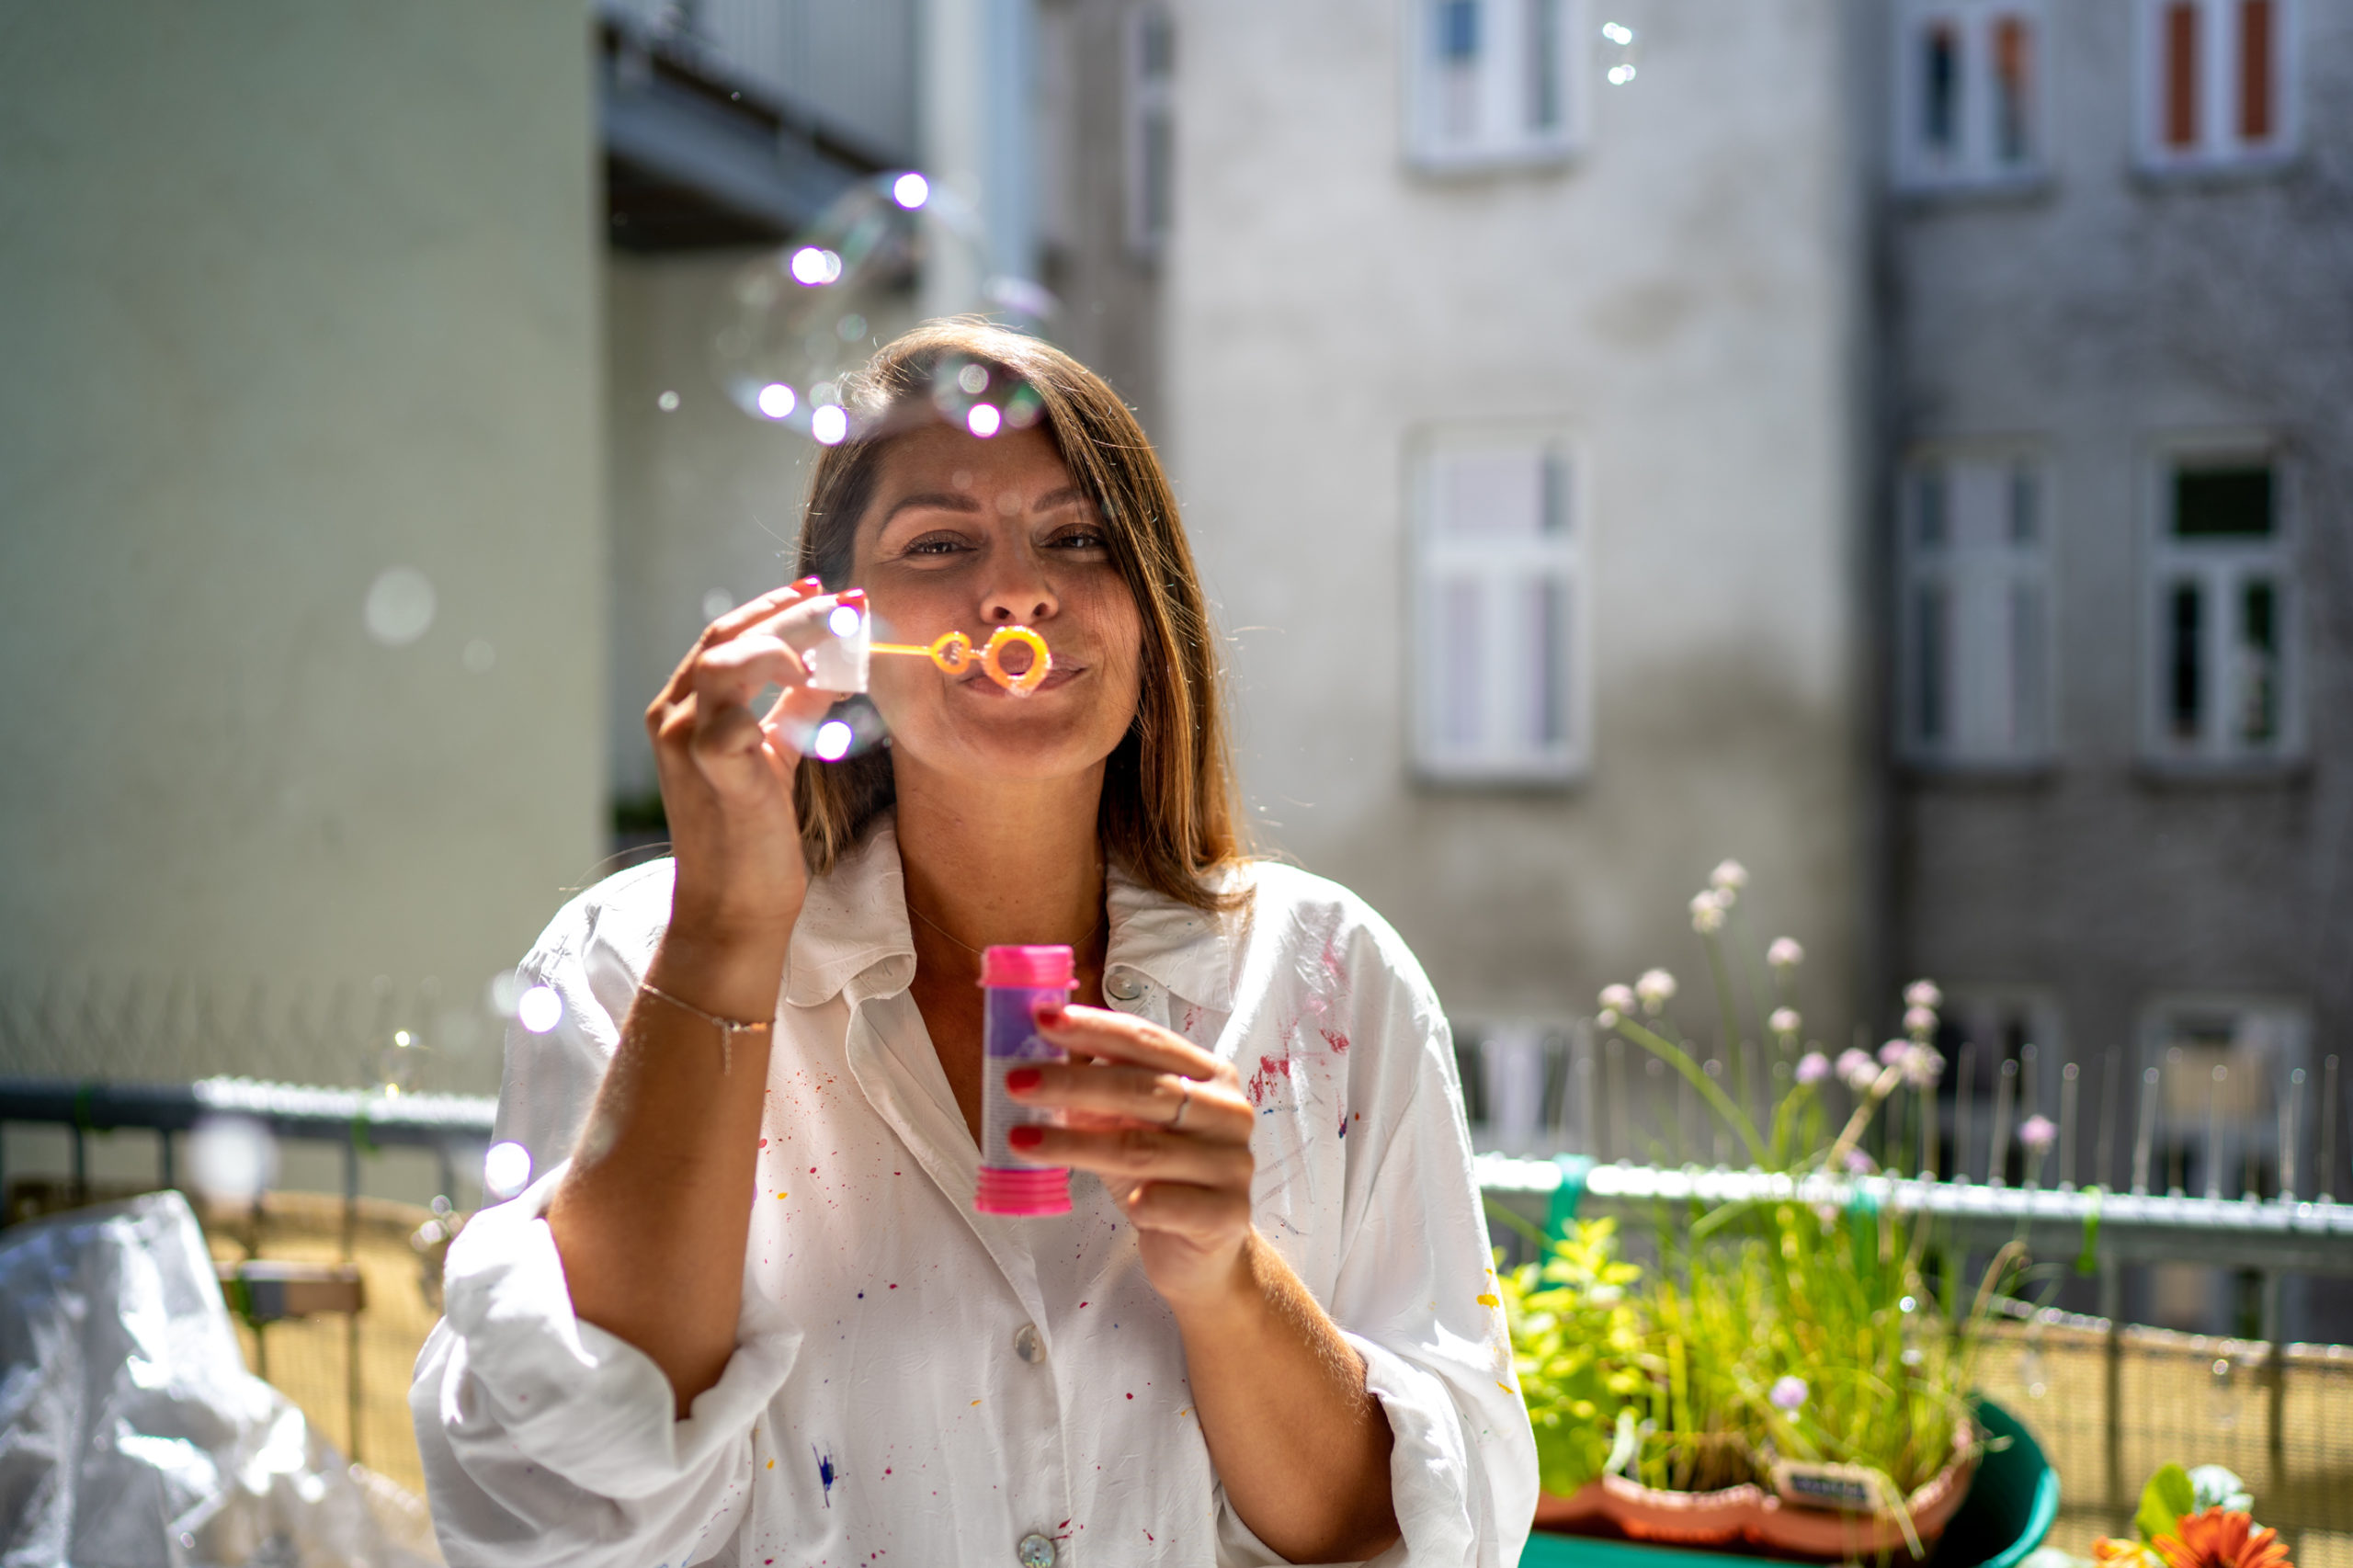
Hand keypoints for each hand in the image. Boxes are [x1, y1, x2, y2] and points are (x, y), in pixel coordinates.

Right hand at [646, 577, 842, 953]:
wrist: (735, 908)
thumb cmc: (754, 836)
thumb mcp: (775, 755)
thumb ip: (794, 708)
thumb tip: (831, 668)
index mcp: (682, 710)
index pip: (726, 635)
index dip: (774, 607)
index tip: (821, 591)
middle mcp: (672, 717)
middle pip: (727, 634)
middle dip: (790, 611)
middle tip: (843, 602)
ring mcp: (684, 741)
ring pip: (724, 658)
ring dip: (783, 640)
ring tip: (832, 642)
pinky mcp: (711, 768)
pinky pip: (735, 713)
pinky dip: (778, 689)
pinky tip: (816, 686)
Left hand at [1006, 1004, 1256, 1309]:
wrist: (1204, 1252)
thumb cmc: (1161, 1176)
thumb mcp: (1128, 1127)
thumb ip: (1098, 1096)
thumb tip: (1036, 1063)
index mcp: (1207, 1076)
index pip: (1147, 1042)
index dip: (1094, 1029)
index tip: (1043, 1019)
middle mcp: (1226, 1112)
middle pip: (1142, 1090)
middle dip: (1072, 1083)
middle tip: (1017, 1081)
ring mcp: (1230, 1163)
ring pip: (1143, 1148)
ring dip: (1075, 1144)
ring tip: (1021, 1140)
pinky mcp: (1226, 1214)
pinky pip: (1173, 1202)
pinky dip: (1144, 1201)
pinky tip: (1124, 1204)